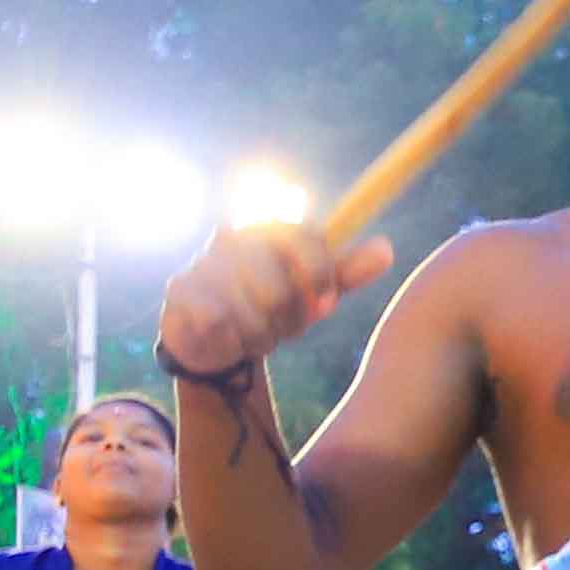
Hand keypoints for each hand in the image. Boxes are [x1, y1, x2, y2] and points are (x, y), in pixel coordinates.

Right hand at [156, 221, 390, 383]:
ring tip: (253, 334)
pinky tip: (226, 338)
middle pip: (278, 287)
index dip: (320, 275)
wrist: (214, 337)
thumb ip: (345, 271)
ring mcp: (206, 260)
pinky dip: (231, 341)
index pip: (305, 238)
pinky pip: (220, 321)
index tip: (326, 305)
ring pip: (251, 311)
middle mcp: (237, 236)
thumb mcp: (312, 291)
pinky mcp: (181, 288)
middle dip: (285, 319)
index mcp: (271, 228)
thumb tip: (387, 249)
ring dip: (259, 336)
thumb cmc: (268, 306)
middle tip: (278, 326)